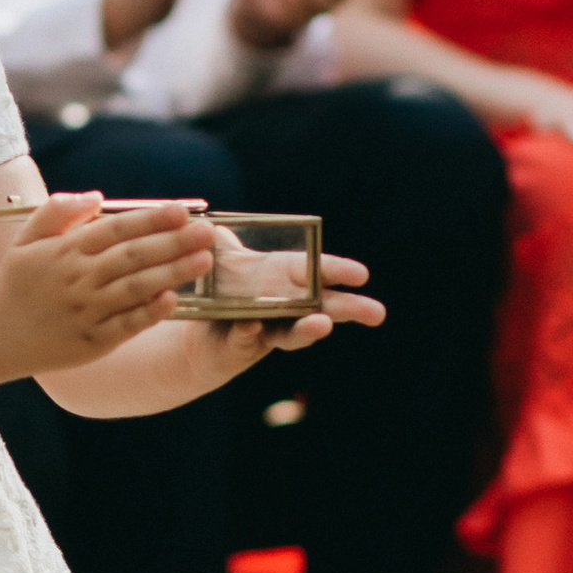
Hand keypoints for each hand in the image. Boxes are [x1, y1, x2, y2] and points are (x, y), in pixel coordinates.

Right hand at [0, 192, 218, 372]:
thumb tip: (97, 196)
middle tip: (207, 233)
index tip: (182, 210)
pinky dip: (149, 313)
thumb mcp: (26, 240)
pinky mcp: (91, 342)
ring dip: (172, 273)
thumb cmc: (15, 283)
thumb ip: (57, 212)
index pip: (115, 229)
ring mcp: (85, 312)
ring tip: (203, 261)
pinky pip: (126, 326)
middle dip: (173, 242)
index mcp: (64, 251)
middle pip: (132, 256)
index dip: (150, 219)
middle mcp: (77, 279)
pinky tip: (173, 300)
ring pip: (135, 288)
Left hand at [179, 246, 384, 374]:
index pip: (318, 272)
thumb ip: (223, 243)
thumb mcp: (221, 258)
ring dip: (309, 330)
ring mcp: (267, 329)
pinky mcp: (241, 345)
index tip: (362, 275)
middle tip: (376, 313)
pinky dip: (249, 332)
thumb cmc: (220, 288)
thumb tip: (216, 227)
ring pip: (293, 333)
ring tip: (324, 325)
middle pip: (323, 309)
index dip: (339, 272)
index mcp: (286, 277)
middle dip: (349, 309)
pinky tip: (251, 326)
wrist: (195, 331)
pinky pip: (245, 338)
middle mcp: (285, 307)